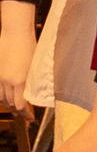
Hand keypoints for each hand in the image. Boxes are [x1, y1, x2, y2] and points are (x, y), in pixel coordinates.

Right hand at [0, 1, 36, 120]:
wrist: (15, 33)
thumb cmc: (30, 46)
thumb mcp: (36, 65)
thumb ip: (34, 79)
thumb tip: (37, 90)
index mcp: (20, 80)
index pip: (20, 105)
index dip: (26, 114)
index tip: (31, 119)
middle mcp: (7, 81)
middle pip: (10, 103)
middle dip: (18, 111)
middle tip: (26, 114)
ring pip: (1, 98)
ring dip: (9, 103)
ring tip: (17, 106)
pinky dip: (2, 94)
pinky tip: (7, 95)